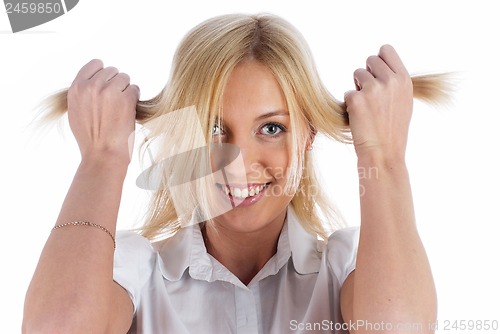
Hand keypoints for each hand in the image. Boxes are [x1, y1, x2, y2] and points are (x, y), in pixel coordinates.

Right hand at [67, 59, 139, 164]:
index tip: (107, 87)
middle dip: (115, 84)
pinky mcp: (125, 98)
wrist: (102, 154)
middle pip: (112, 71)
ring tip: (120, 109)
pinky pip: (135, 89)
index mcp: (76, 88)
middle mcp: (91, 86)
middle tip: (114, 104)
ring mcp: (109, 91)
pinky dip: (134, 99)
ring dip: (125, 91)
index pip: (95, 64)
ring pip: (124, 78)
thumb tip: (93, 80)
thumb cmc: (91, 138)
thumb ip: (82, 93)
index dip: (104, 75)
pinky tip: (128, 112)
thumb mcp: (76, 111)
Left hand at [344, 45, 412, 163]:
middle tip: (371, 95)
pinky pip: (348, 92)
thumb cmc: (391, 130)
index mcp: (404, 79)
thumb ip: (394, 81)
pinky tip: (359, 117)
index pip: (386, 50)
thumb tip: (379, 62)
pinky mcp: (356, 99)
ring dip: (358, 87)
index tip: (377, 75)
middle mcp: (391, 81)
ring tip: (367, 107)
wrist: (384, 154)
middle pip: (370, 59)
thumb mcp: (403, 101)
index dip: (379, 61)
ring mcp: (373, 89)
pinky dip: (350, 104)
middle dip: (367, 74)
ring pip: (357, 73)